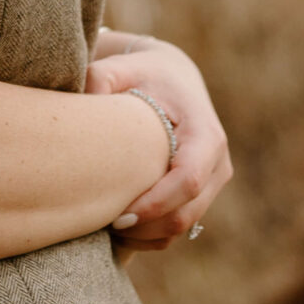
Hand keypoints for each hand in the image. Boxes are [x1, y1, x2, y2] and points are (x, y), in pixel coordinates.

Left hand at [86, 29, 231, 250]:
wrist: (174, 78)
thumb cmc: (144, 73)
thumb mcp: (123, 67)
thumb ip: (100, 78)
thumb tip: (85, 103)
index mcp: (206, 134)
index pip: (188, 180)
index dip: (156, 204)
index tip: (118, 215)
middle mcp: (218, 163)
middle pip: (188, 212)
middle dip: (147, 226)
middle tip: (103, 225)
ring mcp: (214, 183)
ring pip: (185, 226)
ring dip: (148, 235)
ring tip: (106, 226)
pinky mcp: (205, 195)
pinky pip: (182, 229)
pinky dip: (153, 236)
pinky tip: (120, 228)